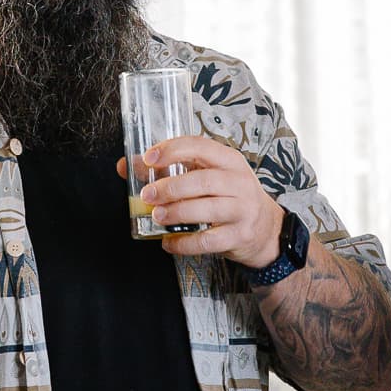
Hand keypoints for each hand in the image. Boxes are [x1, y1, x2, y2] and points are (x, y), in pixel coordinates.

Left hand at [116, 135, 283, 268]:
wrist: (266, 229)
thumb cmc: (229, 197)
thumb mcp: (208, 176)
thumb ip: (169, 170)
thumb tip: (125, 166)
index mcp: (229, 160)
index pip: (201, 146)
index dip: (173, 150)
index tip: (149, 158)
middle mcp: (239, 182)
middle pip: (203, 180)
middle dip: (171, 187)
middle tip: (148, 195)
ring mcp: (242, 210)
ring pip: (207, 209)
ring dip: (177, 213)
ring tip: (156, 216)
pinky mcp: (239, 236)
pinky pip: (208, 240)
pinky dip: (184, 243)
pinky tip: (168, 242)